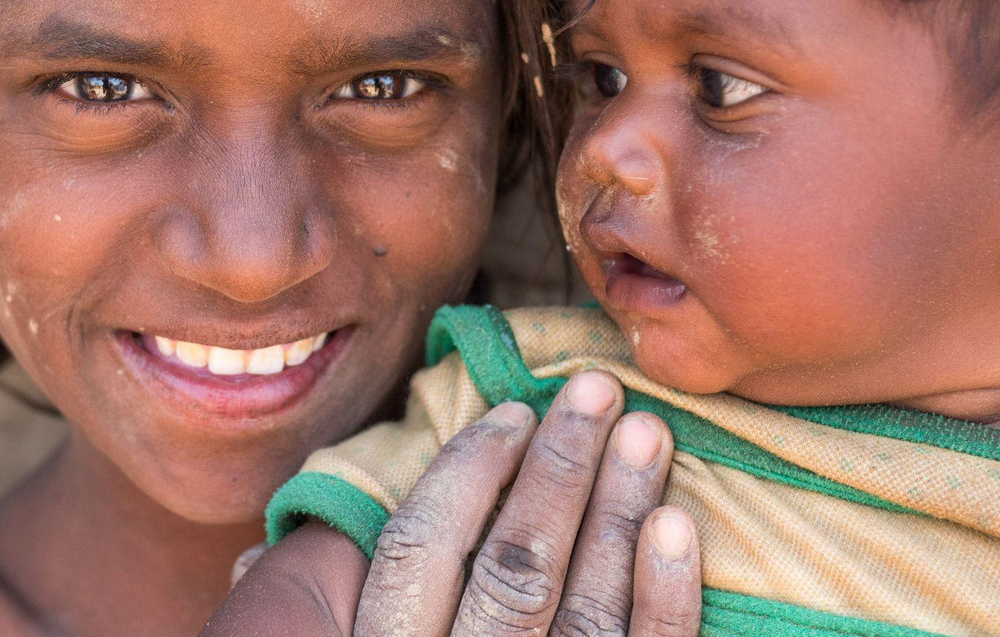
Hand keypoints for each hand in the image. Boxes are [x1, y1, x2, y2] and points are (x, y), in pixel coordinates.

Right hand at [355, 370, 700, 636]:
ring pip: (585, 609)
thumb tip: (324, 522)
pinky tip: (675, 527)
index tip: (513, 412)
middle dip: (559, 467)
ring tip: (646, 432)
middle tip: (597, 389)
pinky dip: (665, 596)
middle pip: (514, 567)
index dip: (465, 471)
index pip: (419, 548)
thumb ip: (354, 589)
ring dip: (618, 511)